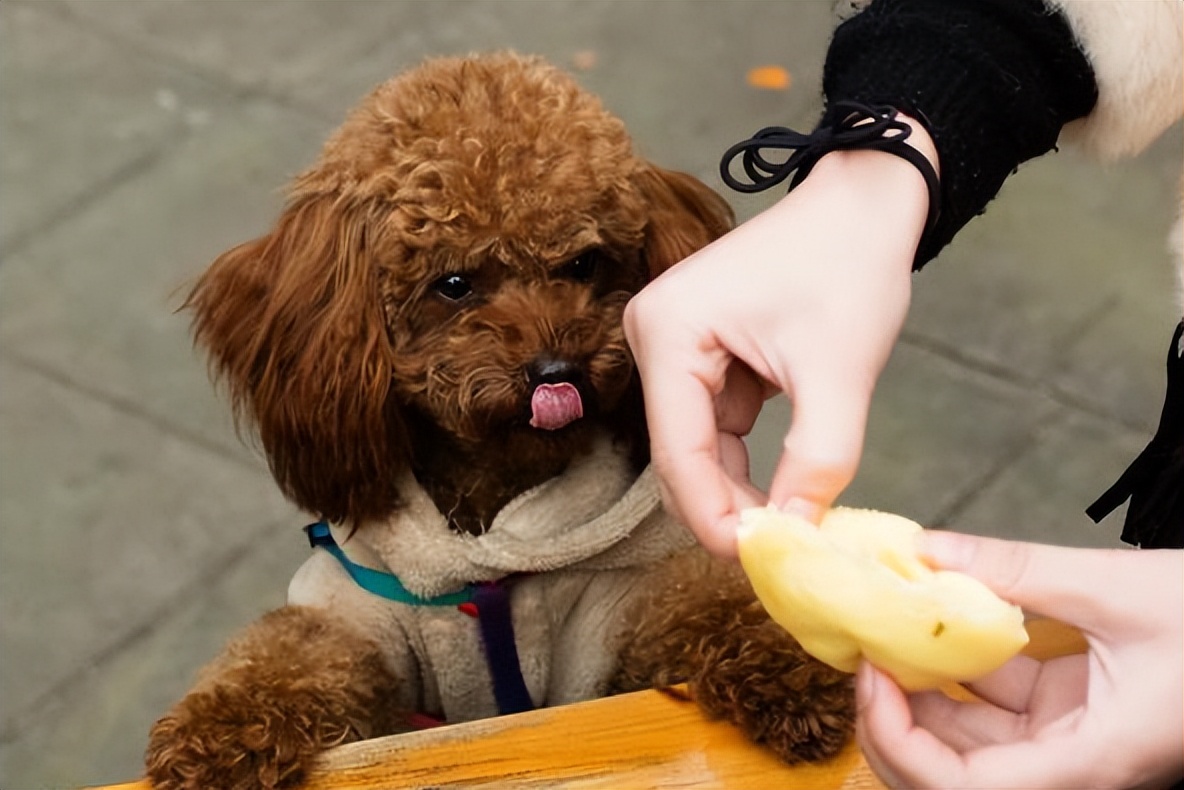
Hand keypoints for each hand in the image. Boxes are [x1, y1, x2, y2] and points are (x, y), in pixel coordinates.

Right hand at [624, 124, 933, 555]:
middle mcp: (653, 337)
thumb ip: (818, 461)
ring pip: (697, 448)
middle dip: (725, 507)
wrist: (866, 203)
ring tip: (789, 528)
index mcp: (668, 330)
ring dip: (738, 489)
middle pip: (679, 454)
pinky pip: (715, 427)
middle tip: (778, 559)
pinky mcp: (698, 355)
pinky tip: (782, 487)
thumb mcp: (840, 372)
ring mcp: (673, 346)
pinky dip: (747, 461)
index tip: (759, 566)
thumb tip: (795, 537)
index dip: (713, 517)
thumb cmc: (850, 265)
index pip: (678, 450)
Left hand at [857, 531, 1183, 789]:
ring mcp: (1067, 739)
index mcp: (1090, 763)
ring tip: (883, 625)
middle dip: (893, 718)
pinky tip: (929, 619)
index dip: (901, 745)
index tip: (872, 678)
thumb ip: (1017, 571)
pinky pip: (995, 700)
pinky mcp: (1068, 709)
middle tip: (861, 648)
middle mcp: (1071, 764)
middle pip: (951, 771)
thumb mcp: (1119, 589)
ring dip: (919, 688)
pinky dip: (957, 665)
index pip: (965, 789)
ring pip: (966, 735)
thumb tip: (926, 550)